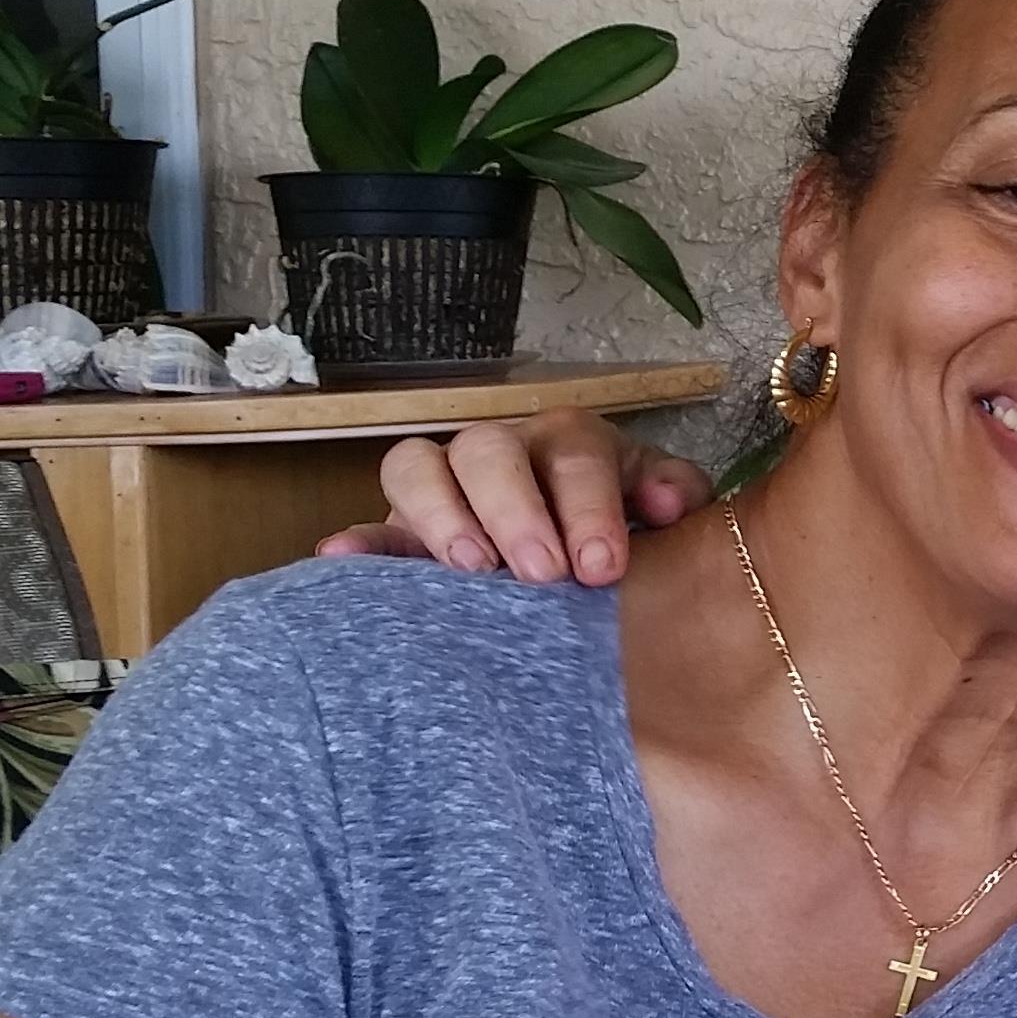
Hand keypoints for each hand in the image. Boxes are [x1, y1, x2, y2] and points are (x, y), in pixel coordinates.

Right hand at [314, 409, 708, 583]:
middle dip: (513, 509)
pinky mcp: (403, 533)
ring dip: (439, 514)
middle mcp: (502, 453)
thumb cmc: (625, 534)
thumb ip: (675, 495)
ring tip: (468, 568)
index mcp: (569, 444)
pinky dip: (359, 542)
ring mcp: (445, 488)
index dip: (586, 506)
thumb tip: (667, 502)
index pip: (574, 454)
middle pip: (489, 451)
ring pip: (418, 467)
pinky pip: (373, 527)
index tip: (600, 567)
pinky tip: (341, 557)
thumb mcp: (663, 511)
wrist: (588, 566)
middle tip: (539, 574)